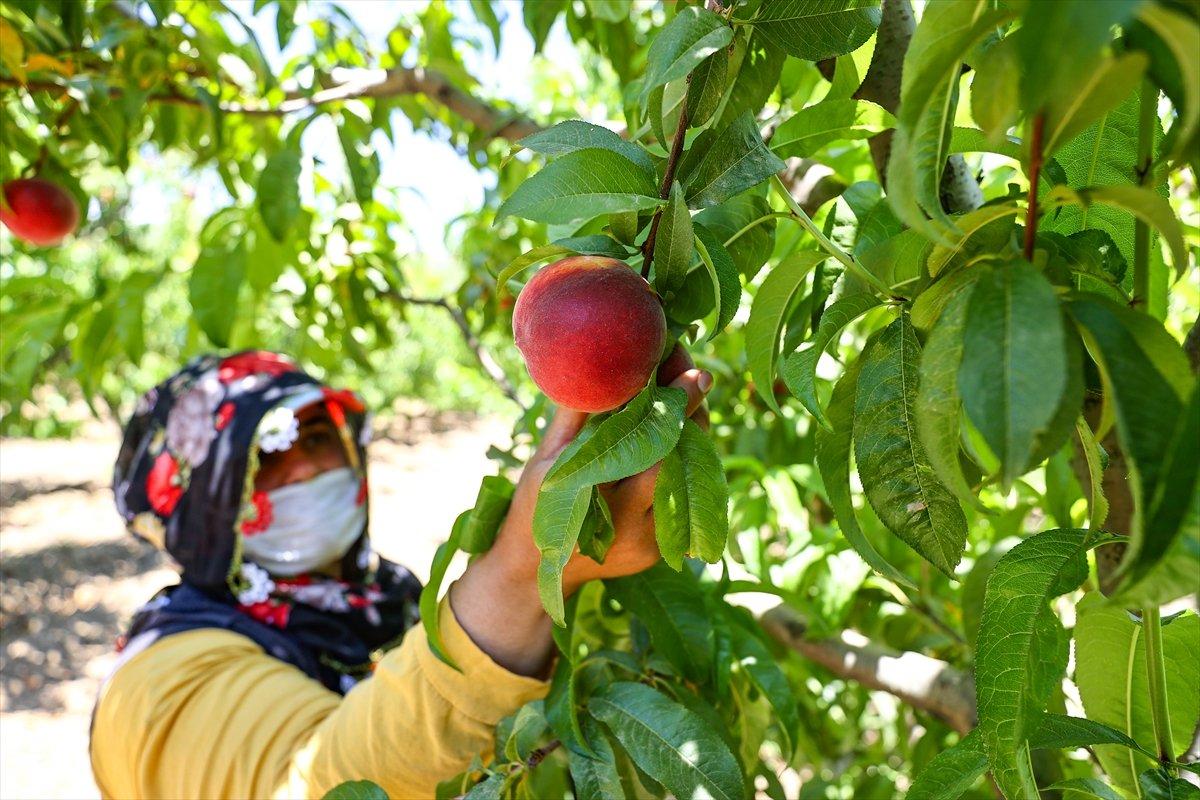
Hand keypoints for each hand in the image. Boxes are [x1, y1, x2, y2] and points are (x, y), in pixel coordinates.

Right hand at [450, 369, 712, 676]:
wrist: (537, 572)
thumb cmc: (534, 507)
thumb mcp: (546, 461)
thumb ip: (575, 418)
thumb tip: (594, 365)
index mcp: (602, 503)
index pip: (656, 447)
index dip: (677, 406)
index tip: (691, 368)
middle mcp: (635, 526)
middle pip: (683, 460)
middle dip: (691, 410)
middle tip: (689, 368)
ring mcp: (652, 541)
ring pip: (688, 476)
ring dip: (690, 430)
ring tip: (685, 387)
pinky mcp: (660, 546)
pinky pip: (679, 492)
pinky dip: (681, 457)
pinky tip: (677, 426)